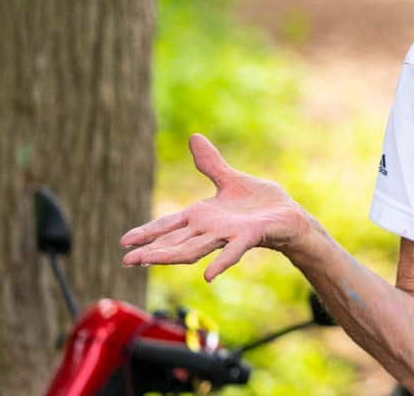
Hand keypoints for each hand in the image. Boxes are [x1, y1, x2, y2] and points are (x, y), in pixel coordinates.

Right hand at [121, 134, 311, 281]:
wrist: (289, 215)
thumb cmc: (259, 203)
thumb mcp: (231, 179)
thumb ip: (210, 164)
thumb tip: (193, 137)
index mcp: (202, 216)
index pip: (169, 225)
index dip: (148, 232)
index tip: (124, 242)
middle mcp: (210, 229)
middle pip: (175, 241)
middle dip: (151, 249)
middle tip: (126, 260)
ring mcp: (227, 235)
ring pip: (194, 249)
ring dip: (171, 256)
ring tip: (147, 260)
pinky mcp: (248, 237)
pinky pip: (232, 252)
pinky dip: (221, 262)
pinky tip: (208, 276)